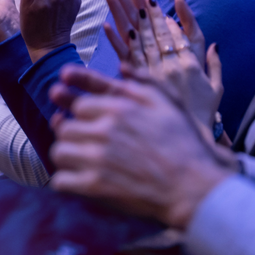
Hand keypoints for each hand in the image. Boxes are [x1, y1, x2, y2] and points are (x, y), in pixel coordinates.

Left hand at [50, 66, 236, 228]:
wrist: (195, 188)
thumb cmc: (184, 143)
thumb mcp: (167, 102)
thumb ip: (141, 80)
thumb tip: (120, 66)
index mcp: (119, 108)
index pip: (79, 103)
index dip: (71, 103)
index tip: (61, 98)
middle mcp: (105, 130)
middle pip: (64, 126)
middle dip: (69, 131)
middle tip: (78, 137)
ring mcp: (98, 159)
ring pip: (59, 151)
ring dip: (65, 154)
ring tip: (76, 157)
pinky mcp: (96, 187)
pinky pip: (61, 181)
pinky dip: (65, 180)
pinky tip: (75, 179)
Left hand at [103, 0, 222, 127]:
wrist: (188, 144)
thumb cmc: (203, 116)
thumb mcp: (216, 88)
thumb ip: (214, 64)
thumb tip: (214, 43)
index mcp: (189, 61)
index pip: (172, 29)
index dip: (155, 9)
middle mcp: (168, 63)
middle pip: (149, 25)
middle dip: (135, 0)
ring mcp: (150, 72)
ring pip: (134, 36)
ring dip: (121, 12)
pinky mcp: (137, 84)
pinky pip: (124, 59)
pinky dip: (115, 41)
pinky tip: (105, 25)